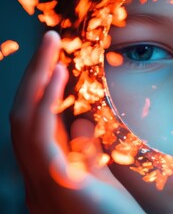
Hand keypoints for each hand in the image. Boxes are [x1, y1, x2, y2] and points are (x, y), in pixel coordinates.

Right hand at [10, 31, 143, 213]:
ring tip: (51, 46)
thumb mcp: (97, 176)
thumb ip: (85, 151)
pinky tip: (58, 74)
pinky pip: (41, 138)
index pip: (34, 124)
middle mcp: (34, 178)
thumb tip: (78, 120)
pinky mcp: (59, 184)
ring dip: (37, 79)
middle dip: (34, 75)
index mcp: (44, 174)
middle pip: (22, 116)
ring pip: (24, 120)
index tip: (54, 60)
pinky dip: (46, 102)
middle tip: (49, 40)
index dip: (40, 88)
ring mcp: (42, 182)